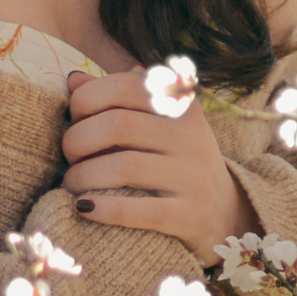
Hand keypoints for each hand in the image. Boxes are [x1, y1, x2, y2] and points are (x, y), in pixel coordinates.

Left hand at [61, 68, 250, 263]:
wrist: (227, 213)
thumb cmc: (178, 162)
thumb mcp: (160, 124)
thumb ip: (120, 99)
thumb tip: (75, 80)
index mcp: (182, 106)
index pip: (126, 86)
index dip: (88, 99)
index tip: (74, 119)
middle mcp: (191, 137)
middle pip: (119, 126)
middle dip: (78, 140)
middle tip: (69, 156)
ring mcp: (193, 176)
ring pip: (125, 167)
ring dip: (83, 176)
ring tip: (71, 184)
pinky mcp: (191, 215)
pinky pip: (141, 211)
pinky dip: (105, 209)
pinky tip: (84, 208)